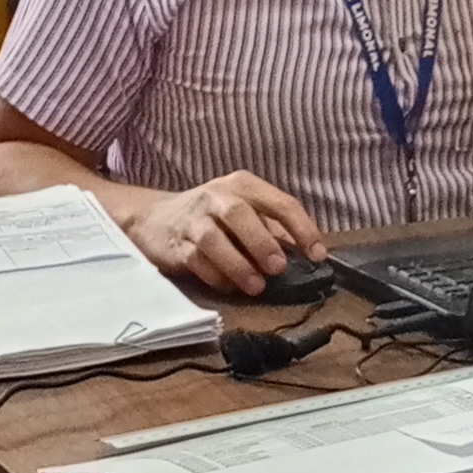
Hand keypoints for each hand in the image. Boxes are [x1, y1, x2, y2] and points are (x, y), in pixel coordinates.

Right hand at [128, 171, 324, 295]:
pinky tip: (230, 287)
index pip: (279, 202)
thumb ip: (272, 229)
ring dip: (238, 264)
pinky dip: (216, 276)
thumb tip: (305, 255)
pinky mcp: (177, 244)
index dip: (302, 228)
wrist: (155, 218)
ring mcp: (193, 219)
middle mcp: (217, 197)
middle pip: (240, 213)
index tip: (317, 255)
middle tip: (278, 268)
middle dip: (262, 242)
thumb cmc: (213, 216)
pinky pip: (196, 261)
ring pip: (214, 238)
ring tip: (256, 287)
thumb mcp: (245, 212)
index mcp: (243, 186)